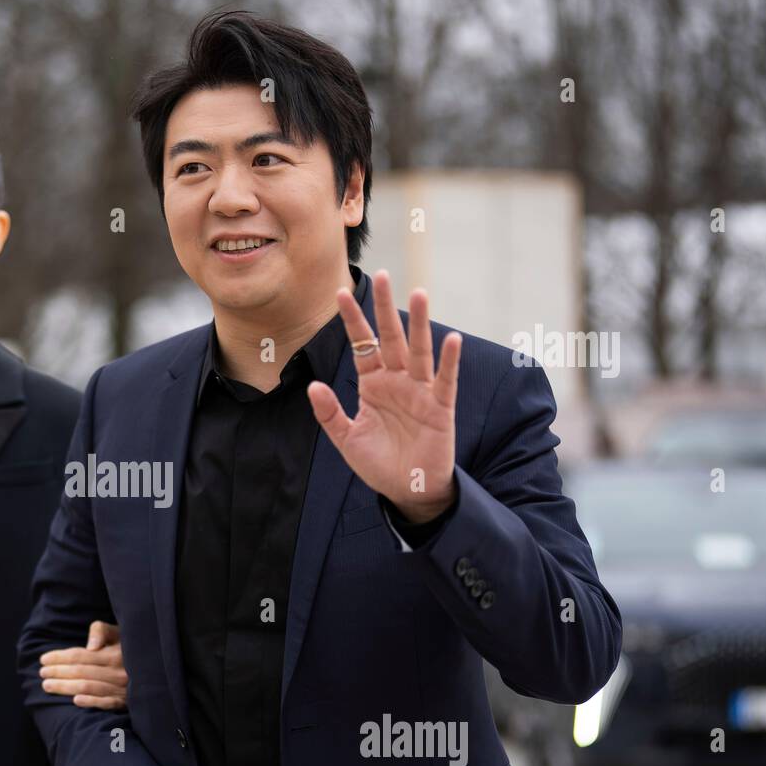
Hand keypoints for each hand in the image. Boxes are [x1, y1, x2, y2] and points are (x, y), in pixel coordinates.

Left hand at [39, 620, 128, 710]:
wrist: (157, 666)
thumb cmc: (130, 646)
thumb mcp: (118, 632)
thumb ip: (101, 631)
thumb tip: (89, 647)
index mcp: (114, 653)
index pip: (80, 656)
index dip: (59, 657)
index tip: (43, 659)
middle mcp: (118, 671)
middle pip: (80, 672)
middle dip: (58, 672)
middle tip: (41, 673)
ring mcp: (122, 688)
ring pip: (88, 688)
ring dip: (65, 687)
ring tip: (48, 685)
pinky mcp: (126, 702)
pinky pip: (107, 703)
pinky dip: (91, 702)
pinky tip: (75, 701)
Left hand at [307, 270, 461, 523]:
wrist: (406, 490)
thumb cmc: (378, 463)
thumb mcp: (347, 439)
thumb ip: (330, 413)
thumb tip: (313, 385)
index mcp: (373, 384)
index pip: (362, 345)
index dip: (352, 321)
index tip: (340, 293)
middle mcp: (397, 381)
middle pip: (391, 337)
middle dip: (386, 308)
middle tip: (384, 275)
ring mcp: (420, 392)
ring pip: (419, 351)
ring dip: (419, 324)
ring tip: (419, 293)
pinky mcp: (440, 409)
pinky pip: (445, 381)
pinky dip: (449, 361)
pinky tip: (452, 339)